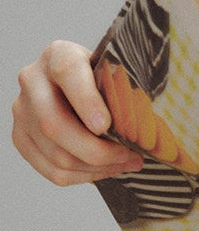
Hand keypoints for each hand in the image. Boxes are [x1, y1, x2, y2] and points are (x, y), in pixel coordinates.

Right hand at [12, 40, 143, 184]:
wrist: (76, 81)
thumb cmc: (102, 74)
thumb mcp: (113, 68)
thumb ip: (122, 86)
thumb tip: (144, 122)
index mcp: (58, 54)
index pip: (68, 73)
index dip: (86, 101)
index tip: (106, 125)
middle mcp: (33, 81)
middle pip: (54, 125)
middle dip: (95, 149)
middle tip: (129, 154)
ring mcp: (22, 111)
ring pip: (55, 154)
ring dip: (95, 167)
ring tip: (126, 163)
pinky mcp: (21, 137)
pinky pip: (50, 169)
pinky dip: (82, 175)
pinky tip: (106, 170)